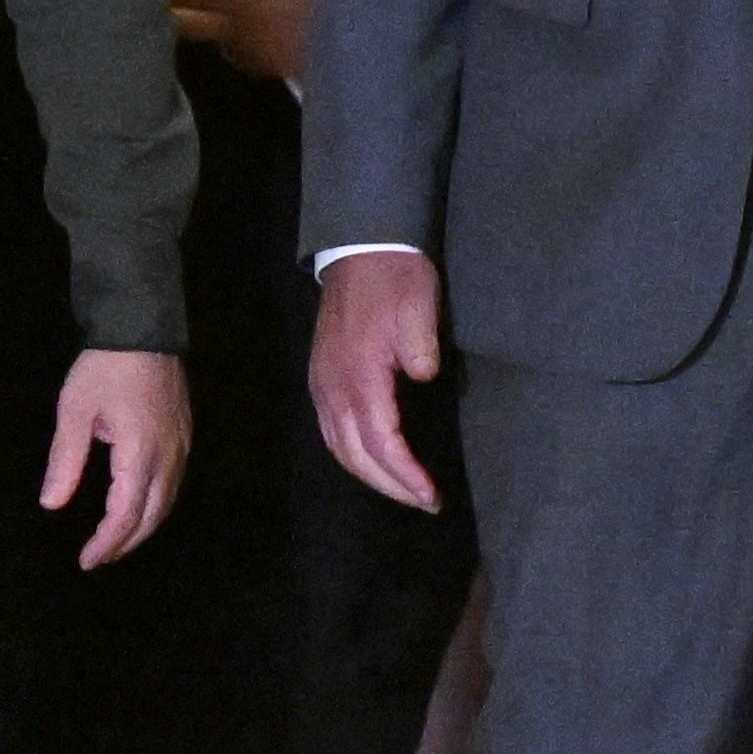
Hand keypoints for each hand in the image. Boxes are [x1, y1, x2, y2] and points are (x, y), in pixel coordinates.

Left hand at [41, 347, 190, 567]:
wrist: (144, 328)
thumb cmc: (105, 368)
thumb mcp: (74, 412)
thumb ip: (66, 461)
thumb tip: (51, 504)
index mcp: (139, 455)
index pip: (124, 515)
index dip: (106, 543)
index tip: (86, 561)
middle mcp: (168, 457)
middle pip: (151, 517)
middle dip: (125, 543)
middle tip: (99, 558)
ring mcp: (182, 446)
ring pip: (167, 503)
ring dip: (142, 527)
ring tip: (116, 540)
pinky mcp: (184, 435)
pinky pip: (174, 484)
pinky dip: (155, 505)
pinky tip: (138, 505)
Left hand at [167, 0, 321, 82]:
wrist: (366, 21)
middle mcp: (234, 27)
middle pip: (187, 29)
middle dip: (174, 21)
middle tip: (160, 14)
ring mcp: (254, 53)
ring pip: (223, 45)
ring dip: (220, 34)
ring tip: (220, 20)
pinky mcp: (275, 69)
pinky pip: (251, 58)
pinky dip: (250, 47)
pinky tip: (262, 33)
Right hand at [308, 249, 446, 511]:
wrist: (359, 250)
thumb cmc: (394, 279)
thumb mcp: (418, 304)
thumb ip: (421, 344)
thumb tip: (426, 374)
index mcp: (359, 375)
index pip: (380, 441)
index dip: (405, 474)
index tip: (431, 495)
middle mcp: (333, 388)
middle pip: (356, 455)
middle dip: (390, 485)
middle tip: (425, 502)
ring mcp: (322, 385)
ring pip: (338, 448)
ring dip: (370, 475)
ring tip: (403, 490)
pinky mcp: (321, 380)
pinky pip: (331, 432)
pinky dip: (352, 456)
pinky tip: (373, 461)